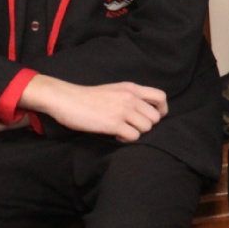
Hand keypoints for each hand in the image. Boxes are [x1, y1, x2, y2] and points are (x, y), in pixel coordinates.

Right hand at [19, 75, 168, 140]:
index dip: (162, 110)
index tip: (153, 117)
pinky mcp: (114, 123)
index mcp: (131, 88)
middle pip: (155, 117)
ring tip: (123, 131)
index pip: (160, 97)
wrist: (66, 99)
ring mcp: (123, 110)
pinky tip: (117, 136)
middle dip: (147, 125)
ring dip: (136, 132)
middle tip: (133, 126)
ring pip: (146, 127)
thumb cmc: (88, 97)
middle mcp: (130, 98)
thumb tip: (144, 110)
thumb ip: (130, 97)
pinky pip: (133, 136)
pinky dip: (127, 139)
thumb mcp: (114, 90)